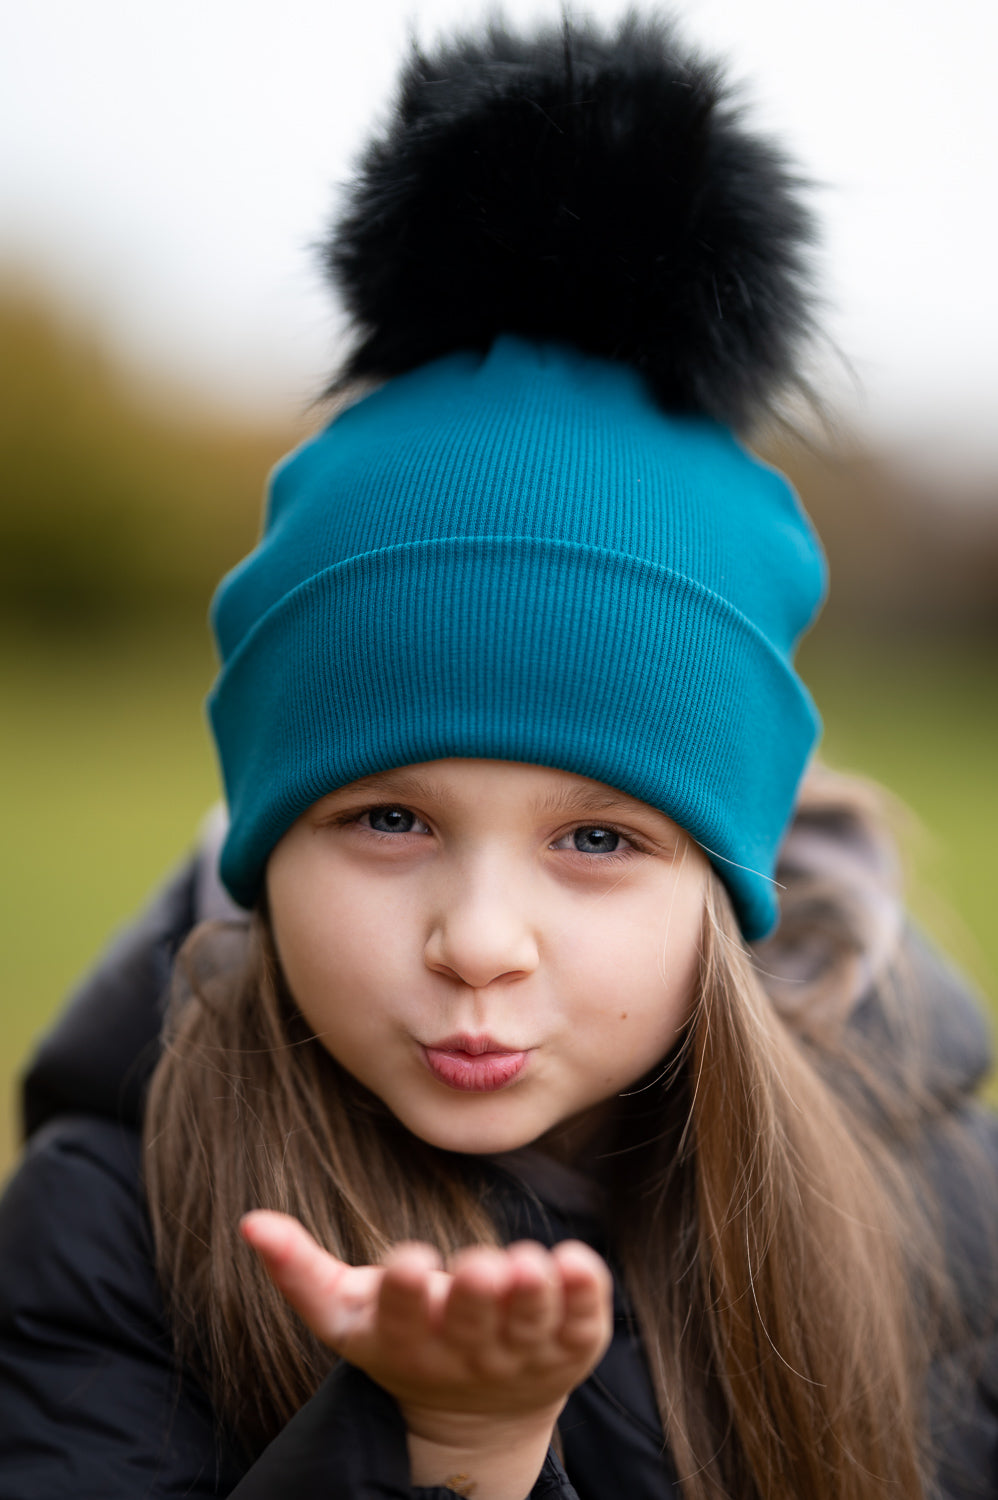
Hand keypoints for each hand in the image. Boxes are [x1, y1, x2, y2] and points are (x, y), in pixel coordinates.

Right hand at [239, 1212, 612, 1433]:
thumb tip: (248, 1221)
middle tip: (479, 1266)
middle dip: (474, 1295)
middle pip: (470, 1322)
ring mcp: (522, 1350)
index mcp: (405, 1338)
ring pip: (531, 1323)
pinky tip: (580, 1261)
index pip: (401, 1318)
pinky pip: (583, 1322)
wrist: (475, 1414)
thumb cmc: (403, 1338)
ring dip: (533, 1294)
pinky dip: (586, 1295)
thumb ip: (298, 1269)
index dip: (404, 1292)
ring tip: (532, 1264)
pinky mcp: (571, 1345)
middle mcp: (466, 1349)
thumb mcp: (346, 1313)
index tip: (407, 1260)